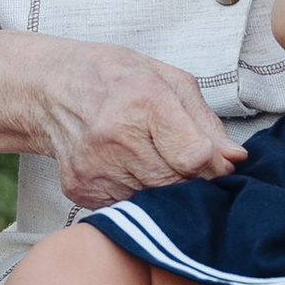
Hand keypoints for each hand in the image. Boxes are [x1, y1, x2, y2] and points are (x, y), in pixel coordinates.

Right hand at [34, 45, 247, 209]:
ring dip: (163, 187)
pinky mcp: (82, 189)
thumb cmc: (115, 78)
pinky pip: (127, 206)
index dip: (214, 164)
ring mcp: (96, 167)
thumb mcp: (167, 79)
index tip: (216, 162)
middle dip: (190, 178)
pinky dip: (136, 193)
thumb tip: (234, 159)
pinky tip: (126, 167)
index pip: (195, 156)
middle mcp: (116, 137)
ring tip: (150, 158)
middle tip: (182, 160)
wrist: (50, 89)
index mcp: (144, 101)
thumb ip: (205, 121)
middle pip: (177, 183)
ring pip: (155, 200)